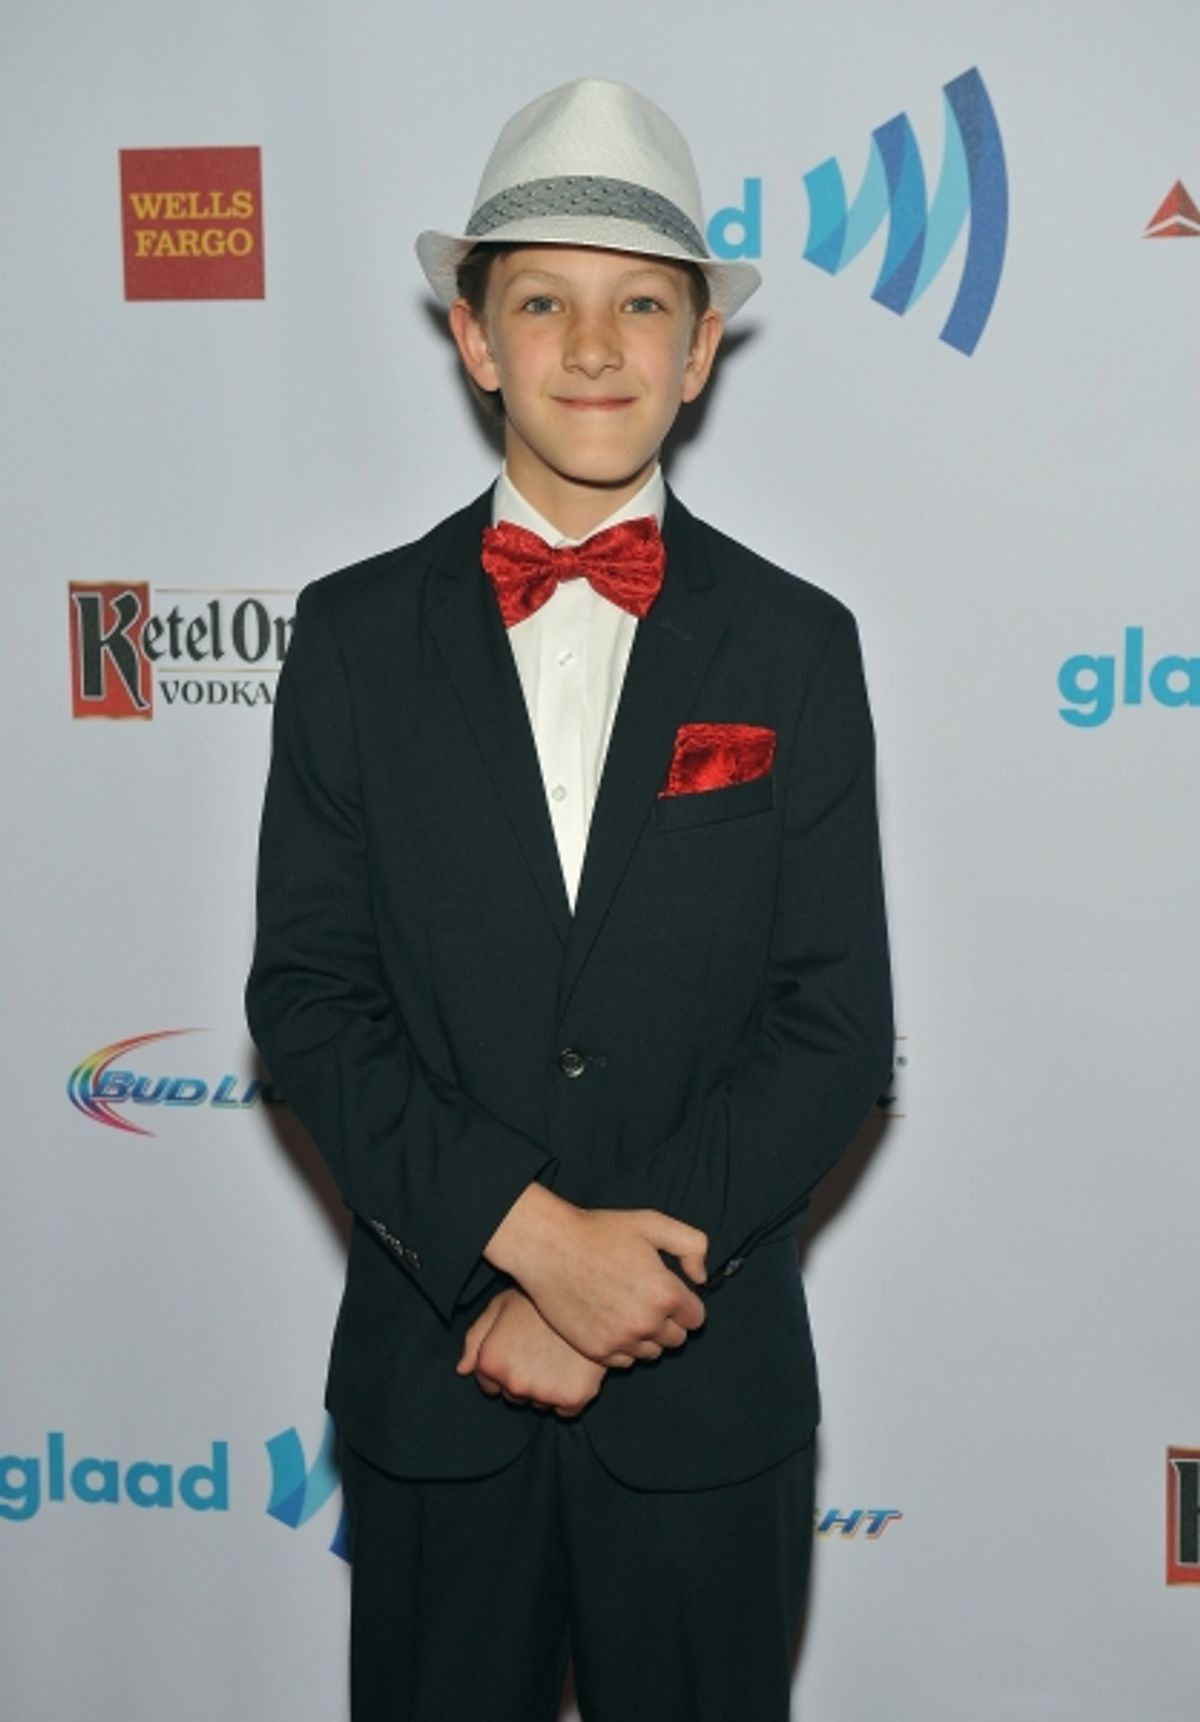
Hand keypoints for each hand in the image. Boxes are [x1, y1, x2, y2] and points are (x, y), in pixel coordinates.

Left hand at [457, 1288, 606, 1416]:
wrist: (587, 1293)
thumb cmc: (539, 1297)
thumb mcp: (500, 1305)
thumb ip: (476, 1338)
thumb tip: (463, 1370)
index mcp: (491, 1361)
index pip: (488, 1386)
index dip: (503, 1368)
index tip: (518, 1352)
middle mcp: (513, 1382)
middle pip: (513, 1397)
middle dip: (523, 1379)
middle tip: (540, 1350)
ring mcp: (544, 1393)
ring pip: (540, 1404)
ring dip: (545, 1387)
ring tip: (558, 1355)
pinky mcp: (573, 1398)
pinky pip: (565, 1410)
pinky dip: (568, 1394)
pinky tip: (573, 1368)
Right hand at [484, 1185, 708, 1365]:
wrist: (548, 1248)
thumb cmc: (599, 1232)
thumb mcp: (652, 1223)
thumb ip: (692, 1246)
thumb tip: (700, 1277)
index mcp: (665, 1294)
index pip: (696, 1318)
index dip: (685, 1303)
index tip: (669, 1291)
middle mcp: (646, 1324)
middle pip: (676, 1339)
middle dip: (668, 1321)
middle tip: (645, 1298)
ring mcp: (620, 1341)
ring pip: (650, 1353)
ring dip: (645, 1336)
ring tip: (626, 1308)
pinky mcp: (596, 1351)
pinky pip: (623, 1362)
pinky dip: (622, 1346)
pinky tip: (609, 1321)